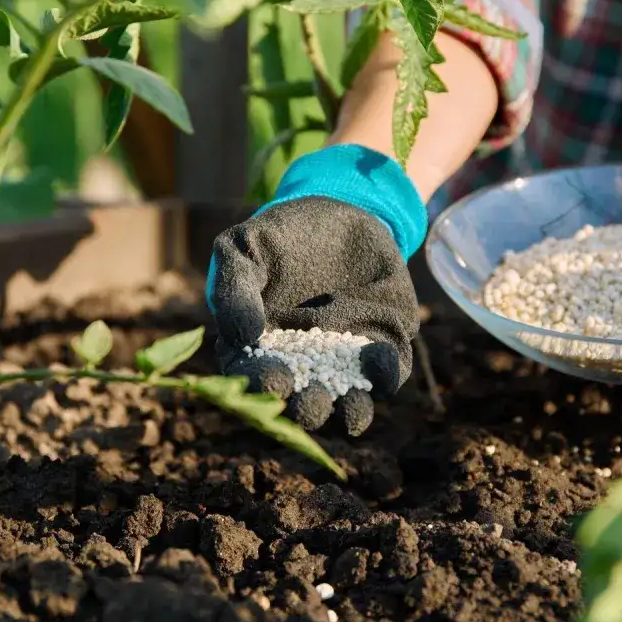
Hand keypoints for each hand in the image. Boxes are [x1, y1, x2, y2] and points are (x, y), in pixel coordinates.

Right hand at [207, 145, 426, 435]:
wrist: (338, 210)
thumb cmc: (279, 234)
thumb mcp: (244, 249)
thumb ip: (235, 289)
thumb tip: (244, 335)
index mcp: (260, 351)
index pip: (256, 380)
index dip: (263, 385)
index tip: (273, 378)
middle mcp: (303, 367)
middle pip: (302, 402)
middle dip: (306, 407)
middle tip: (309, 399)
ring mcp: (345, 362)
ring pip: (348, 402)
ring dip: (350, 411)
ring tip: (351, 409)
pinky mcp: (382, 348)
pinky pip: (387, 374)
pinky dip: (385, 374)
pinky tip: (380, 359)